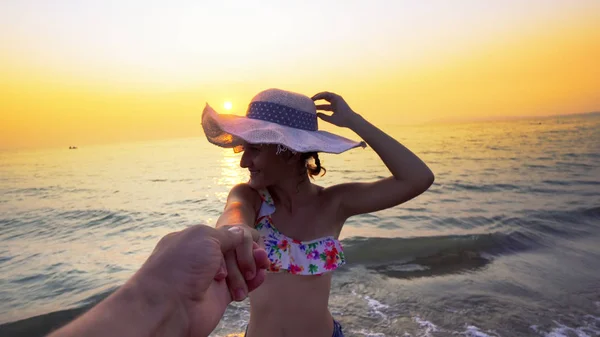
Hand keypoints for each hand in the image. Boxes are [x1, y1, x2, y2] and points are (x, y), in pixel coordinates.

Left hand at [129, 225, 268, 336]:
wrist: (170, 306)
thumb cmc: (183, 265)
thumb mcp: (204, 237)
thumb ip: (227, 235)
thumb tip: (241, 232)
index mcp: (195, 240)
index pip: (225, 235)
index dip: (241, 237)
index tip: (252, 240)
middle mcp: (202, 258)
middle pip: (235, 251)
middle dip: (248, 253)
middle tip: (257, 259)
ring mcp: (212, 277)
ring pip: (240, 268)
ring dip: (251, 267)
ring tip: (255, 272)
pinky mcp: (220, 296)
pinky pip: (241, 286)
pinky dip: (253, 282)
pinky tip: (260, 277)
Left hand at [312, 91, 361, 127]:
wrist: (349, 120)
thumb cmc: (342, 121)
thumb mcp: (330, 119)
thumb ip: (323, 116)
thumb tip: (316, 114)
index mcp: (334, 108)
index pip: (323, 106)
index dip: (317, 107)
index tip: (310, 108)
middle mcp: (335, 102)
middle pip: (323, 99)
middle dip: (316, 99)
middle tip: (309, 102)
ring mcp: (336, 99)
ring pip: (325, 95)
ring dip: (317, 96)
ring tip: (311, 99)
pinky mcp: (337, 97)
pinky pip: (327, 94)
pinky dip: (321, 95)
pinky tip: (315, 98)